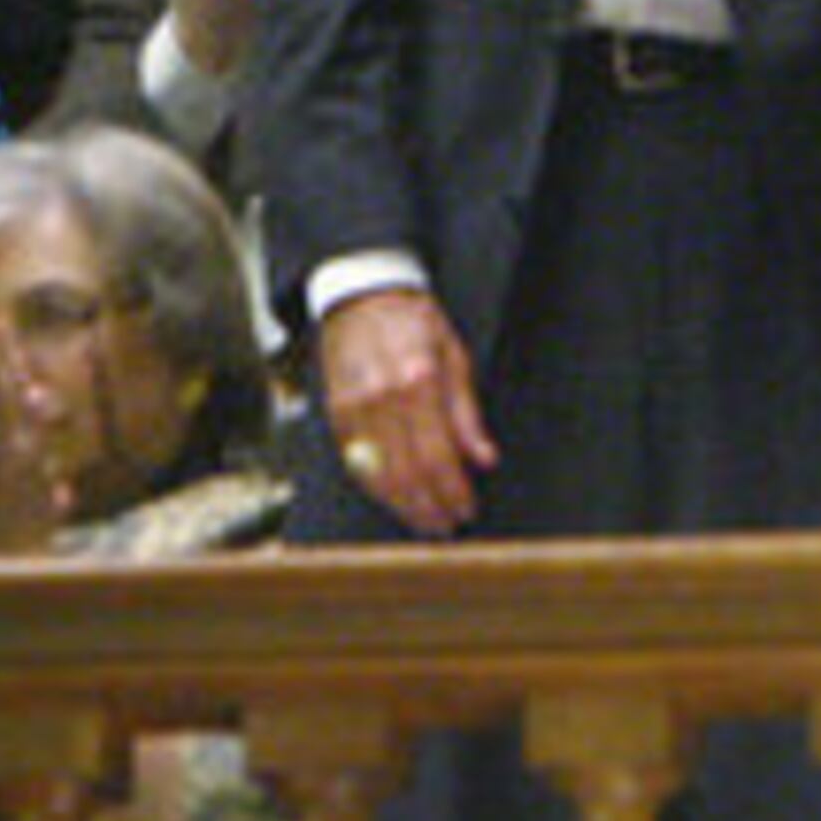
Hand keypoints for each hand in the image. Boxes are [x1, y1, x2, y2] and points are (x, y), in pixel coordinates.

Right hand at [314, 286, 494, 536]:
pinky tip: (397, 500)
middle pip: (408, 474)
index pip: (438, 456)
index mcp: (418, 380)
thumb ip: (467, 412)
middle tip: (449, 525)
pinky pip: (357, 466)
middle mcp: (381, 399)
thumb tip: (484, 459)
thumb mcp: (454, 355)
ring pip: (379, 477)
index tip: (467, 508)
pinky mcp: (336, 416)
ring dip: (405, 507)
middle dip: (431, 507)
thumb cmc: (413, 322)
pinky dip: (379, 489)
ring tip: (427, 522)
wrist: (363, 295)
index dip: (454, 491)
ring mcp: (353, 409)